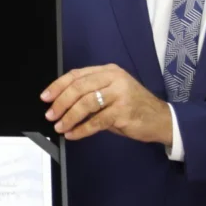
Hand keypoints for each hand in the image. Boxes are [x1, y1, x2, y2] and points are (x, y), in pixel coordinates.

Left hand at [41, 64, 172, 144]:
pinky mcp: (124, 112)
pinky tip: (73, 134)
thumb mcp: (112, 94)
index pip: (77, 75)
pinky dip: (81, 129)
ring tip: (60, 127)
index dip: (58, 86)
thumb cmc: (133, 107)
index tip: (45, 97)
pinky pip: (96, 121)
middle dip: (61, 102)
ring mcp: (120, 94)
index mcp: (108, 70)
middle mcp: (114, 78)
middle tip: (50, 115)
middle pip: (79, 88)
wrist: (161, 119)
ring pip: (86, 104)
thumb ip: (91, 94)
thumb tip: (61, 103)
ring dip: (69, 117)